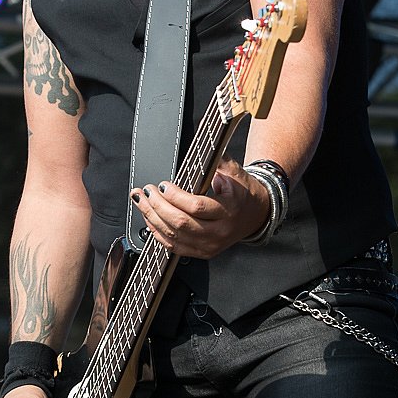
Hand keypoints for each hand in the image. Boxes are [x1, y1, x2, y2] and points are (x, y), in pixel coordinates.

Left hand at [130, 158, 269, 258]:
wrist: (256, 214)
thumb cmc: (243, 191)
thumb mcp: (235, 172)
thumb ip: (216, 159)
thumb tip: (201, 145)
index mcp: (228, 210)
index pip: (196, 207)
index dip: (174, 196)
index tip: (162, 185)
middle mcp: (219, 232)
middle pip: (181, 223)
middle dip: (157, 206)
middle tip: (147, 191)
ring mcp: (210, 245)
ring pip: (174, 236)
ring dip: (152, 218)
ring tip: (141, 201)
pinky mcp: (202, 252)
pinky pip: (174, 247)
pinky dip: (158, 233)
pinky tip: (149, 218)